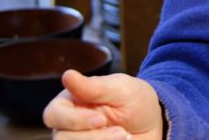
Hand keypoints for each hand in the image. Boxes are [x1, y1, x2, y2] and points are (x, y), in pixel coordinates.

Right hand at [44, 70, 162, 139]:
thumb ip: (93, 87)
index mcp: (70, 102)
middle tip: (121, 132)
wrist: (154, 124)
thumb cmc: (135, 100)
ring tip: (125, 136)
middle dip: (93, 137)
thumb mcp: (121, 89)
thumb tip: (67, 75)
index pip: (54, 114)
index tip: (102, 119)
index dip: (74, 120)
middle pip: (61, 138)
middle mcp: (68, 125)